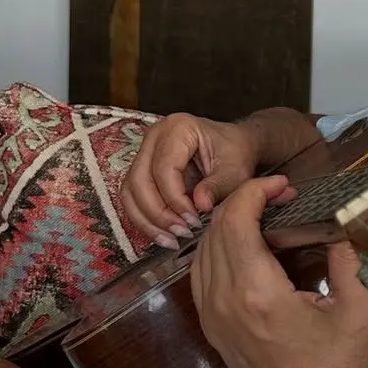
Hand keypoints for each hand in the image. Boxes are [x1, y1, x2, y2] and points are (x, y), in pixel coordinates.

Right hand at [121, 113, 259, 247]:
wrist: (236, 146)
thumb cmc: (236, 153)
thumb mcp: (235, 170)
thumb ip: (217, 187)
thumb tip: (200, 205)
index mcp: (178, 128)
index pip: (164, 169)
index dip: (175, 200)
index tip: (194, 220)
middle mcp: (154, 136)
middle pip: (139, 180)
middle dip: (158, 213)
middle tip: (181, 233)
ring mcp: (145, 151)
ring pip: (131, 191)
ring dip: (148, 220)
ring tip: (172, 239)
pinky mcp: (142, 169)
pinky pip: (133, 198)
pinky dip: (145, 219)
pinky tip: (164, 235)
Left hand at [190, 177, 367, 367]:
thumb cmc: (339, 367)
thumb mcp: (357, 308)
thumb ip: (344, 258)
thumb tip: (339, 223)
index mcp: (258, 293)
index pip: (236, 221)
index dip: (256, 191)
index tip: (283, 184)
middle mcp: (224, 302)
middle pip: (215, 230)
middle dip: (244, 201)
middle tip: (279, 196)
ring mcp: (212, 318)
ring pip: (202, 251)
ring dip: (228, 224)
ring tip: (264, 215)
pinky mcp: (212, 329)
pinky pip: (201, 276)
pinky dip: (218, 249)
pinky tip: (247, 246)